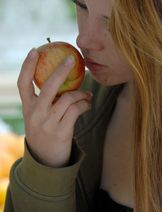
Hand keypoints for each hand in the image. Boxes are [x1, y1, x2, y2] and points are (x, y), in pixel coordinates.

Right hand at [17, 48, 91, 167]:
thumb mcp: (39, 116)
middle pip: (48, 87)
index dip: (27, 66)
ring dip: (82, 94)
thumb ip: (46, 100)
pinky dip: (85, 105)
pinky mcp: (61, 131)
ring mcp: (48, 123)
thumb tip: (64, 77)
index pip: (23, 83)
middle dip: (61, 71)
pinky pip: (77, 110)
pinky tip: (87, 105)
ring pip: (68, 98)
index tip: (35, 50)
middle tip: (71, 59)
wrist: (47, 161)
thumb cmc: (45, 131)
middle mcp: (35, 114)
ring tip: (87, 95)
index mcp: (28, 108)